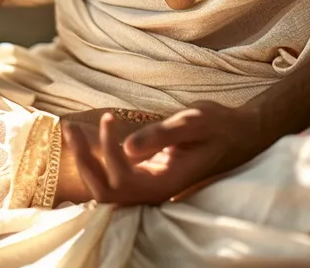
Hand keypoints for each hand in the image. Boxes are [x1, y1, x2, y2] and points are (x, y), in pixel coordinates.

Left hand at [61, 101, 274, 205]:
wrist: (239, 134)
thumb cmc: (218, 126)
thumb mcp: (192, 122)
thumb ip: (161, 135)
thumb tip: (126, 148)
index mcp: (166, 184)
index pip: (122, 181)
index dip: (107, 152)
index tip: (110, 117)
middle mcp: (154, 192)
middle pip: (105, 192)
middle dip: (84, 161)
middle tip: (70, 128)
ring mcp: (148, 188)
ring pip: (105, 189)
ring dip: (85, 161)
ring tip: (71, 130)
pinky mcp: (145, 179)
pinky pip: (112, 180)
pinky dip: (94, 162)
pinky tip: (84, 139)